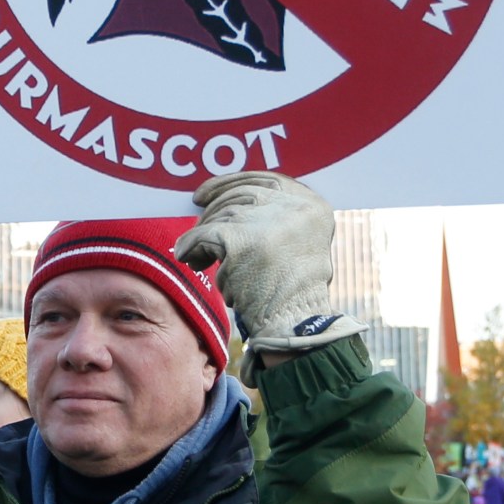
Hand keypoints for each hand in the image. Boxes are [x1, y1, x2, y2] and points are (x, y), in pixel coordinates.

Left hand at [171, 172, 362, 361]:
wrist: (293, 325)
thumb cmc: (292, 296)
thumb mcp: (299, 246)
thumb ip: (275, 220)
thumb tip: (228, 205)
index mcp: (313, 206)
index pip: (269, 178)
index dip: (233, 181)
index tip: (207, 191)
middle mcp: (294, 208)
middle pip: (242, 194)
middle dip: (214, 207)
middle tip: (196, 220)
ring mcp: (268, 221)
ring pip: (222, 215)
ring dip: (205, 234)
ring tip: (198, 256)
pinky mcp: (242, 239)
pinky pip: (205, 235)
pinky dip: (193, 246)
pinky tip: (190, 258)